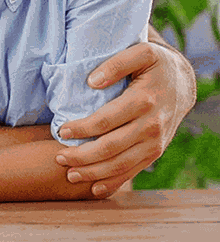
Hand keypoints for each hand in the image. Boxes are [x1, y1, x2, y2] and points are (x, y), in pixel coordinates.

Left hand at [55, 38, 196, 197]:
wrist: (182, 82)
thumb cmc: (154, 65)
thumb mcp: (140, 52)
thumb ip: (116, 63)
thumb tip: (92, 82)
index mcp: (144, 101)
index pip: (107, 120)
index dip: (83, 128)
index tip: (62, 131)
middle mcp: (152, 126)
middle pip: (112, 148)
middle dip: (83, 156)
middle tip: (59, 158)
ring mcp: (155, 143)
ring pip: (122, 164)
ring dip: (94, 173)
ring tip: (70, 174)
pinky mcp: (155, 152)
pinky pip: (134, 171)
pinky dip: (114, 183)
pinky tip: (95, 190)